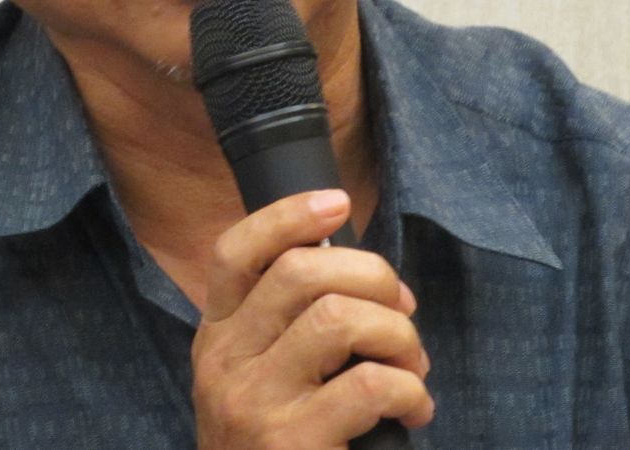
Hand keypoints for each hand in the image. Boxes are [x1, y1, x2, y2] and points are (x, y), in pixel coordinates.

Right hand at [191, 190, 432, 448]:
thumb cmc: (277, 447)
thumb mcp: (259, 381)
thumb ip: (287, 328)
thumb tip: (363, 273)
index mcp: (215, 337)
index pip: (234, 252)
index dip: (287, 216)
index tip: (336, 204)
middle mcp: (223, 363)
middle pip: (302, 273)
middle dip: (375, 277)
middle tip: (404, 311)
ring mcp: (251, 403)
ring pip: (339, 317)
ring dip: (397, 333)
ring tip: (412, 365)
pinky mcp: (288, 443)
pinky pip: (368, 384)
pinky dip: (410, 389)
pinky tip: (414, 411)